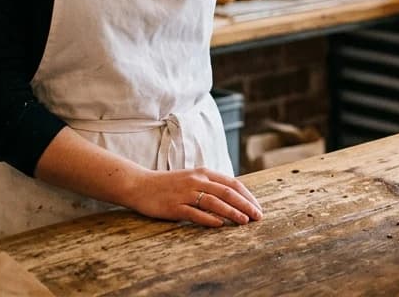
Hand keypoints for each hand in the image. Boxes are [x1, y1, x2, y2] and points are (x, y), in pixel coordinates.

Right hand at [124, 167, 263, 226]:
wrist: (140, 185)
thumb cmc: (169, 185)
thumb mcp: (192, 179)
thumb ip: (211, 186)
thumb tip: (234, 198)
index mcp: (204, 173)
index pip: (233, 184)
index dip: (248, 196)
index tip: (258, 208)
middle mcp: (197, 181)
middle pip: (228, 192)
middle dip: (246, 205)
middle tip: (258, 217)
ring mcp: (185, 193)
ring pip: (215, 202)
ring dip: (232, 212)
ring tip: (245, 222)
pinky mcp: (174, 207)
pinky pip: (195, 213)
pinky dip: (209, 219)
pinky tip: (220, 225)